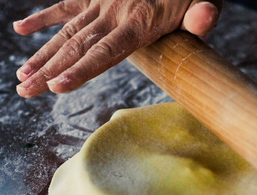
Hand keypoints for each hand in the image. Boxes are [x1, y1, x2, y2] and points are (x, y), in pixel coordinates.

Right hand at [14, 0, 222, 97]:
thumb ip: (203, 14)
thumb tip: (204, 20)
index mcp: (141, 20)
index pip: (106, 51)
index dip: (81, 70)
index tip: (56, 87)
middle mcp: (116, 12)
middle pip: (78, 46)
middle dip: (50, 70)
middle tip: (25, 91)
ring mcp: (104, 2)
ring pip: (67, 31)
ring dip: (43, 53)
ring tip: (21, 76)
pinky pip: (67, 6)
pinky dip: (44, 16)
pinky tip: (20, 28)